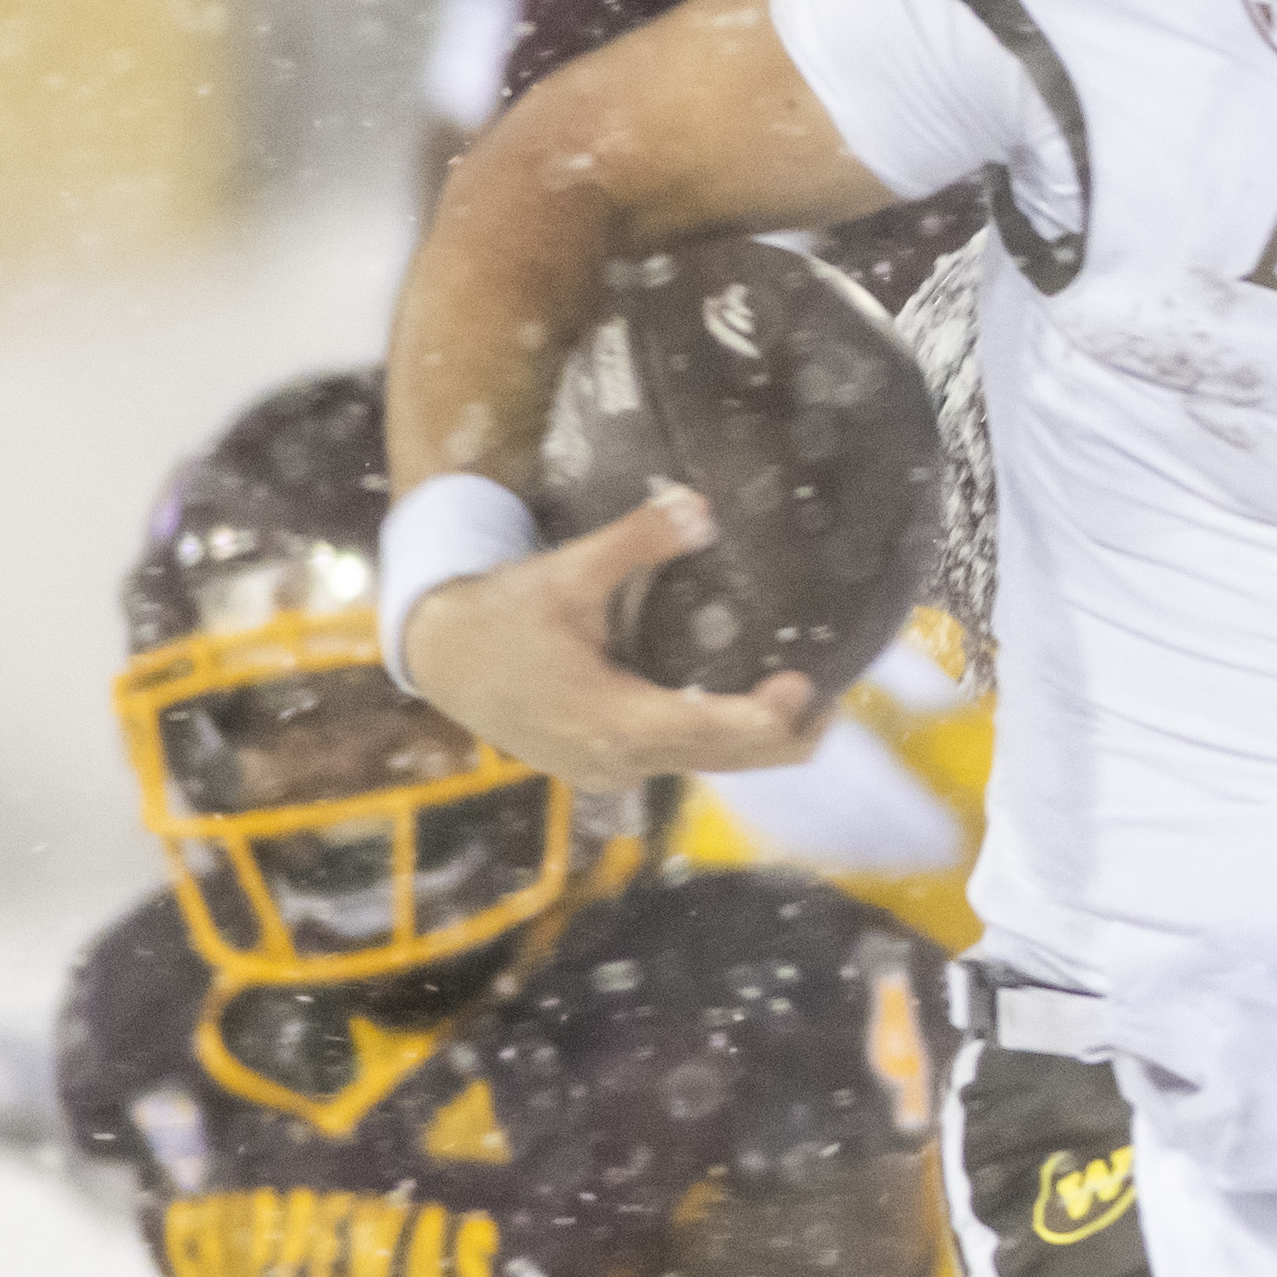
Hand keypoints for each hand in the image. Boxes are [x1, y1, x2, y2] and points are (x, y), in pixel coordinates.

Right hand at [398, 486, 827, 789]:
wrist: (439, 658)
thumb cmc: (501, 615)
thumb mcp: (565, 572)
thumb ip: (636, 541)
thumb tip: (702, 506)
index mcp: (610, 720)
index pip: (711, 731)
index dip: (770, 716)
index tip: (810, 682)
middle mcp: (617, 759)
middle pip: (726, 761)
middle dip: (785, 733)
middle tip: (837, 691)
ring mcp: (610, 771)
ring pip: (707, 767)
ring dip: (758, 741)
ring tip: (807, 698)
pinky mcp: (605, 766)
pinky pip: (681, 762)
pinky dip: (721, 740)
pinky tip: (746, 704)